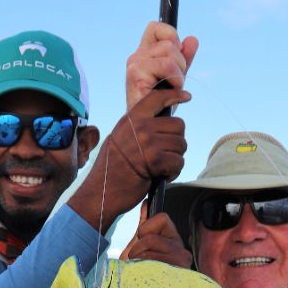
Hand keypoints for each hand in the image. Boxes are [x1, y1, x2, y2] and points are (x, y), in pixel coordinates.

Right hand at [70, 87, 188, 232]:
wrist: (102, 192)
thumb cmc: (110, 169)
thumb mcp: (119, 138)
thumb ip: (137, 127)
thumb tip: (159, 123)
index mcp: (131, 119)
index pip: (157, 98)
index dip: (175, 95)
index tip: (186, 96)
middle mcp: (140, 127)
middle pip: (178, 126)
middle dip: (177, 142)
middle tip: (167, 154)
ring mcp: (148, 143)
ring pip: (181, 145)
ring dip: (176, 158)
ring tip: (163, 167)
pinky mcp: (155, 161)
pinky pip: (178, 162)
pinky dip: (174, 172)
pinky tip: (163, 176)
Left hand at [121, 208, 191, 268]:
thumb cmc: (140, 271)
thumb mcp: (139, 246)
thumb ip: (145, 225)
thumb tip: (146, 203)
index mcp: (174, 240)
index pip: (163, 218)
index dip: (147, 228)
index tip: (141, 239)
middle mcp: (182, 251)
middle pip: (153, 237)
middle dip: (138, 247)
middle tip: (137, 259)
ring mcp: (181, 265)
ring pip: (152, 249)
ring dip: (139, 259)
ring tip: (140, 269)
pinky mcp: (177, 277)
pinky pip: (154, 263)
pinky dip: (143, 268)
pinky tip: (145, 275)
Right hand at [126, 20, 198, 108]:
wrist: (146, 132)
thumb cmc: (159, 110)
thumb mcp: (175, 80)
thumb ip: (184, 60)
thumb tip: (193, 39)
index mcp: (143, 54)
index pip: (157, 27)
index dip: (172, 36)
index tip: (176, 60)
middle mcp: (136, 56)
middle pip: (170, 41)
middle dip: (181, 63)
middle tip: (175, 84)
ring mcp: (134, 64)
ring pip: (170, 52)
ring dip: (179, 74)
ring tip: (172, 90)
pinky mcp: (136, 74)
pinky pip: (167, 66)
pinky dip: (175, 81)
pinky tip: (170, 94)